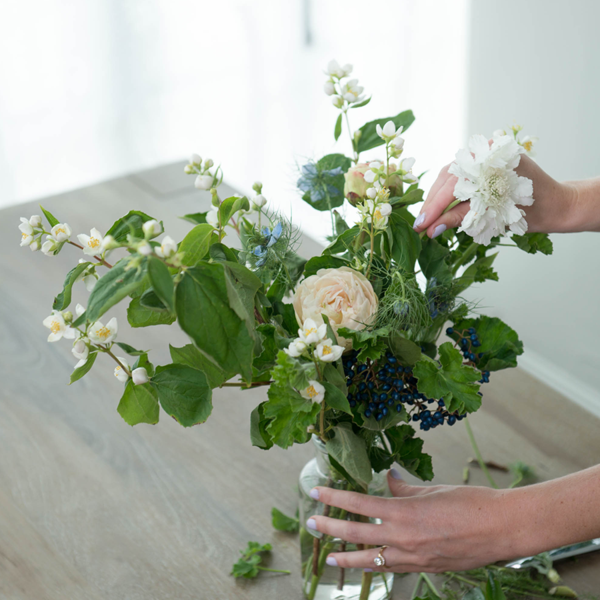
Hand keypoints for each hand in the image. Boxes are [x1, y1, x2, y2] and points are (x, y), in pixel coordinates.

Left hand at [306, 470, 519, 573]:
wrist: (503, 528)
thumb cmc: (471, 502)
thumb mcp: (433, 489)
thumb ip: (405, 489)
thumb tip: (389, 479)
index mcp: (404, 511)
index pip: (359, 503)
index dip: (334, 498)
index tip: (315, 493)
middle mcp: (404, 537)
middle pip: (357, 535)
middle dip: (330, 530)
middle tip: (311, 525)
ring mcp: (414, 557)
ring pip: (371, 560)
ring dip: (347, 558)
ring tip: (329, 556)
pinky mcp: (425, 568)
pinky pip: (393, 569)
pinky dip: (376, 567)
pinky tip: (367, 565)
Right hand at [413, 154, 579, 237]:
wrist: (557, 205)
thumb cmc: (532, 211)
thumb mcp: (495, 216)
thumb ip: (461, 218)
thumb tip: (432, 229)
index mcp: (492, 157)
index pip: (454, 182)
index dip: (435, 206)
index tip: (421, 225)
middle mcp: (486, 152)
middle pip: (448, 176)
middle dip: (432, 203)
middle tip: (419, 225)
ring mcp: (484, 157)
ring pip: (450, 176)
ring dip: (436, 198)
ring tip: (426, 219)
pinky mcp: (482, 166)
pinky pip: (458, 177)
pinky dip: (446, 193)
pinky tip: (438, 208)